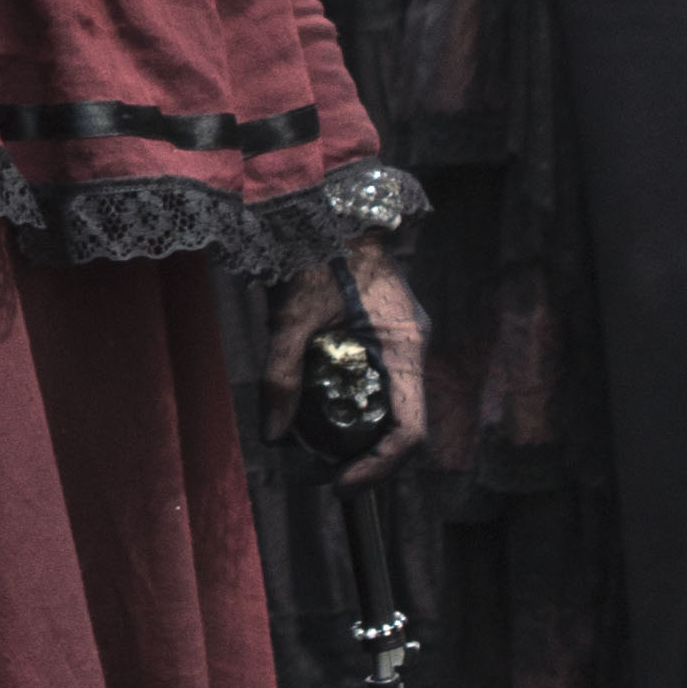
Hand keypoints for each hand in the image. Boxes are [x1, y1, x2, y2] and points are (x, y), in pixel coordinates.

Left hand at [259, 240, 428, 480]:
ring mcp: (405, 336)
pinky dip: (360, 402)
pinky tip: (325, 405)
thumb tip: (272, 435)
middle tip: (328, 472)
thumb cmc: (312, 254)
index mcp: (404, 345)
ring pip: (397, 403)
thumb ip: (281, 376)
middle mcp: (414, 345)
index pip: (411, 430)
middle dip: (371, 456)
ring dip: (366, 431)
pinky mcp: (390, 329)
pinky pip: (385, 380)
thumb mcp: (291, 317)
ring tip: (323, 446)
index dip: (380, 467)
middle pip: (406, 422)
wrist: (327, 204)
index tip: (341, 483)